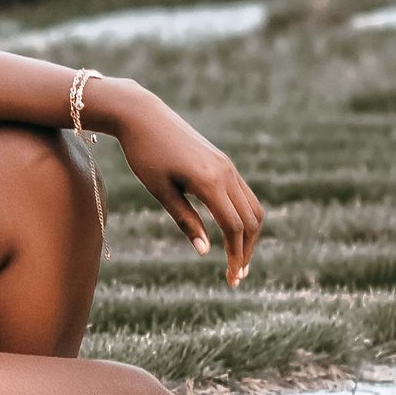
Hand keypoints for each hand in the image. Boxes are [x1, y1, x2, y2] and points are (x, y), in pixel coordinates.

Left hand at [96, 82, 263, 287]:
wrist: (142, 115)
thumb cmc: (144, 154)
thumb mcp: (161, 191)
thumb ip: (185, 221)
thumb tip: (206, 252)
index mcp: (209, 181)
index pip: (234, 227)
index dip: (236, 256)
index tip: (231, 278)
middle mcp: (226, 172)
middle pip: (250, 220)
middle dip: (246, 251)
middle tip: (236, 277)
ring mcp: (227, 166)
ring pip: (252, 207)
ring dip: (249, 235)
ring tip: (238, 259)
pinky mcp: (223, 162)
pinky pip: (244, 194)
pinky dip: (244, 217)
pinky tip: (232, 233)